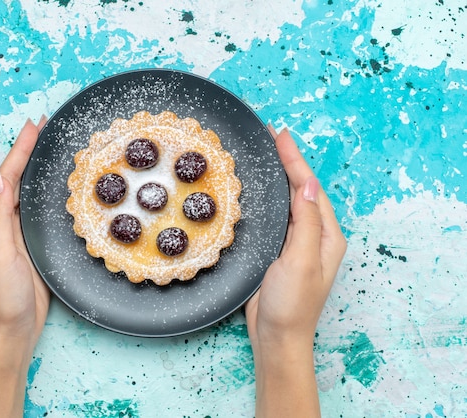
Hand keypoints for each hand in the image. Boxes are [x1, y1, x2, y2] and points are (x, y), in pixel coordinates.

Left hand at [0, 117, 49, 346]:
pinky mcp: (30, 245)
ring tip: (48, 146)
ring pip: (25, 192)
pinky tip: (52, 186)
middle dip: (26, 151)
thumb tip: (0, 177)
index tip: (34, 125)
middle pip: (13, 179)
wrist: (13, 332)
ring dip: (35, 167)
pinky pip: (35, 210)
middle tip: (43, 127)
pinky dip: (43, 191)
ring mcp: (14, 234)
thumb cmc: (2, 298)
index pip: (5, 177)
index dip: (19, 150)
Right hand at [245, 126, 346, 416]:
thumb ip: (305, 223)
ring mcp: (298, 244)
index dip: (295, 160)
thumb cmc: (291, 304)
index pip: (309, 188)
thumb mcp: (301, 261)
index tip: (279, 136)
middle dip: (289, 162)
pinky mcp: (280, 251)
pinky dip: (269, 198)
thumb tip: (306, 184)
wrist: (277, 337)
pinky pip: (278, 217)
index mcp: (326, 236)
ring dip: (279, 177)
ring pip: (290, 201)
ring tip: (266, 154)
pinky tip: (259, 190)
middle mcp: (315, 236)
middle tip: (271, 137)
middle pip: (302, 190)